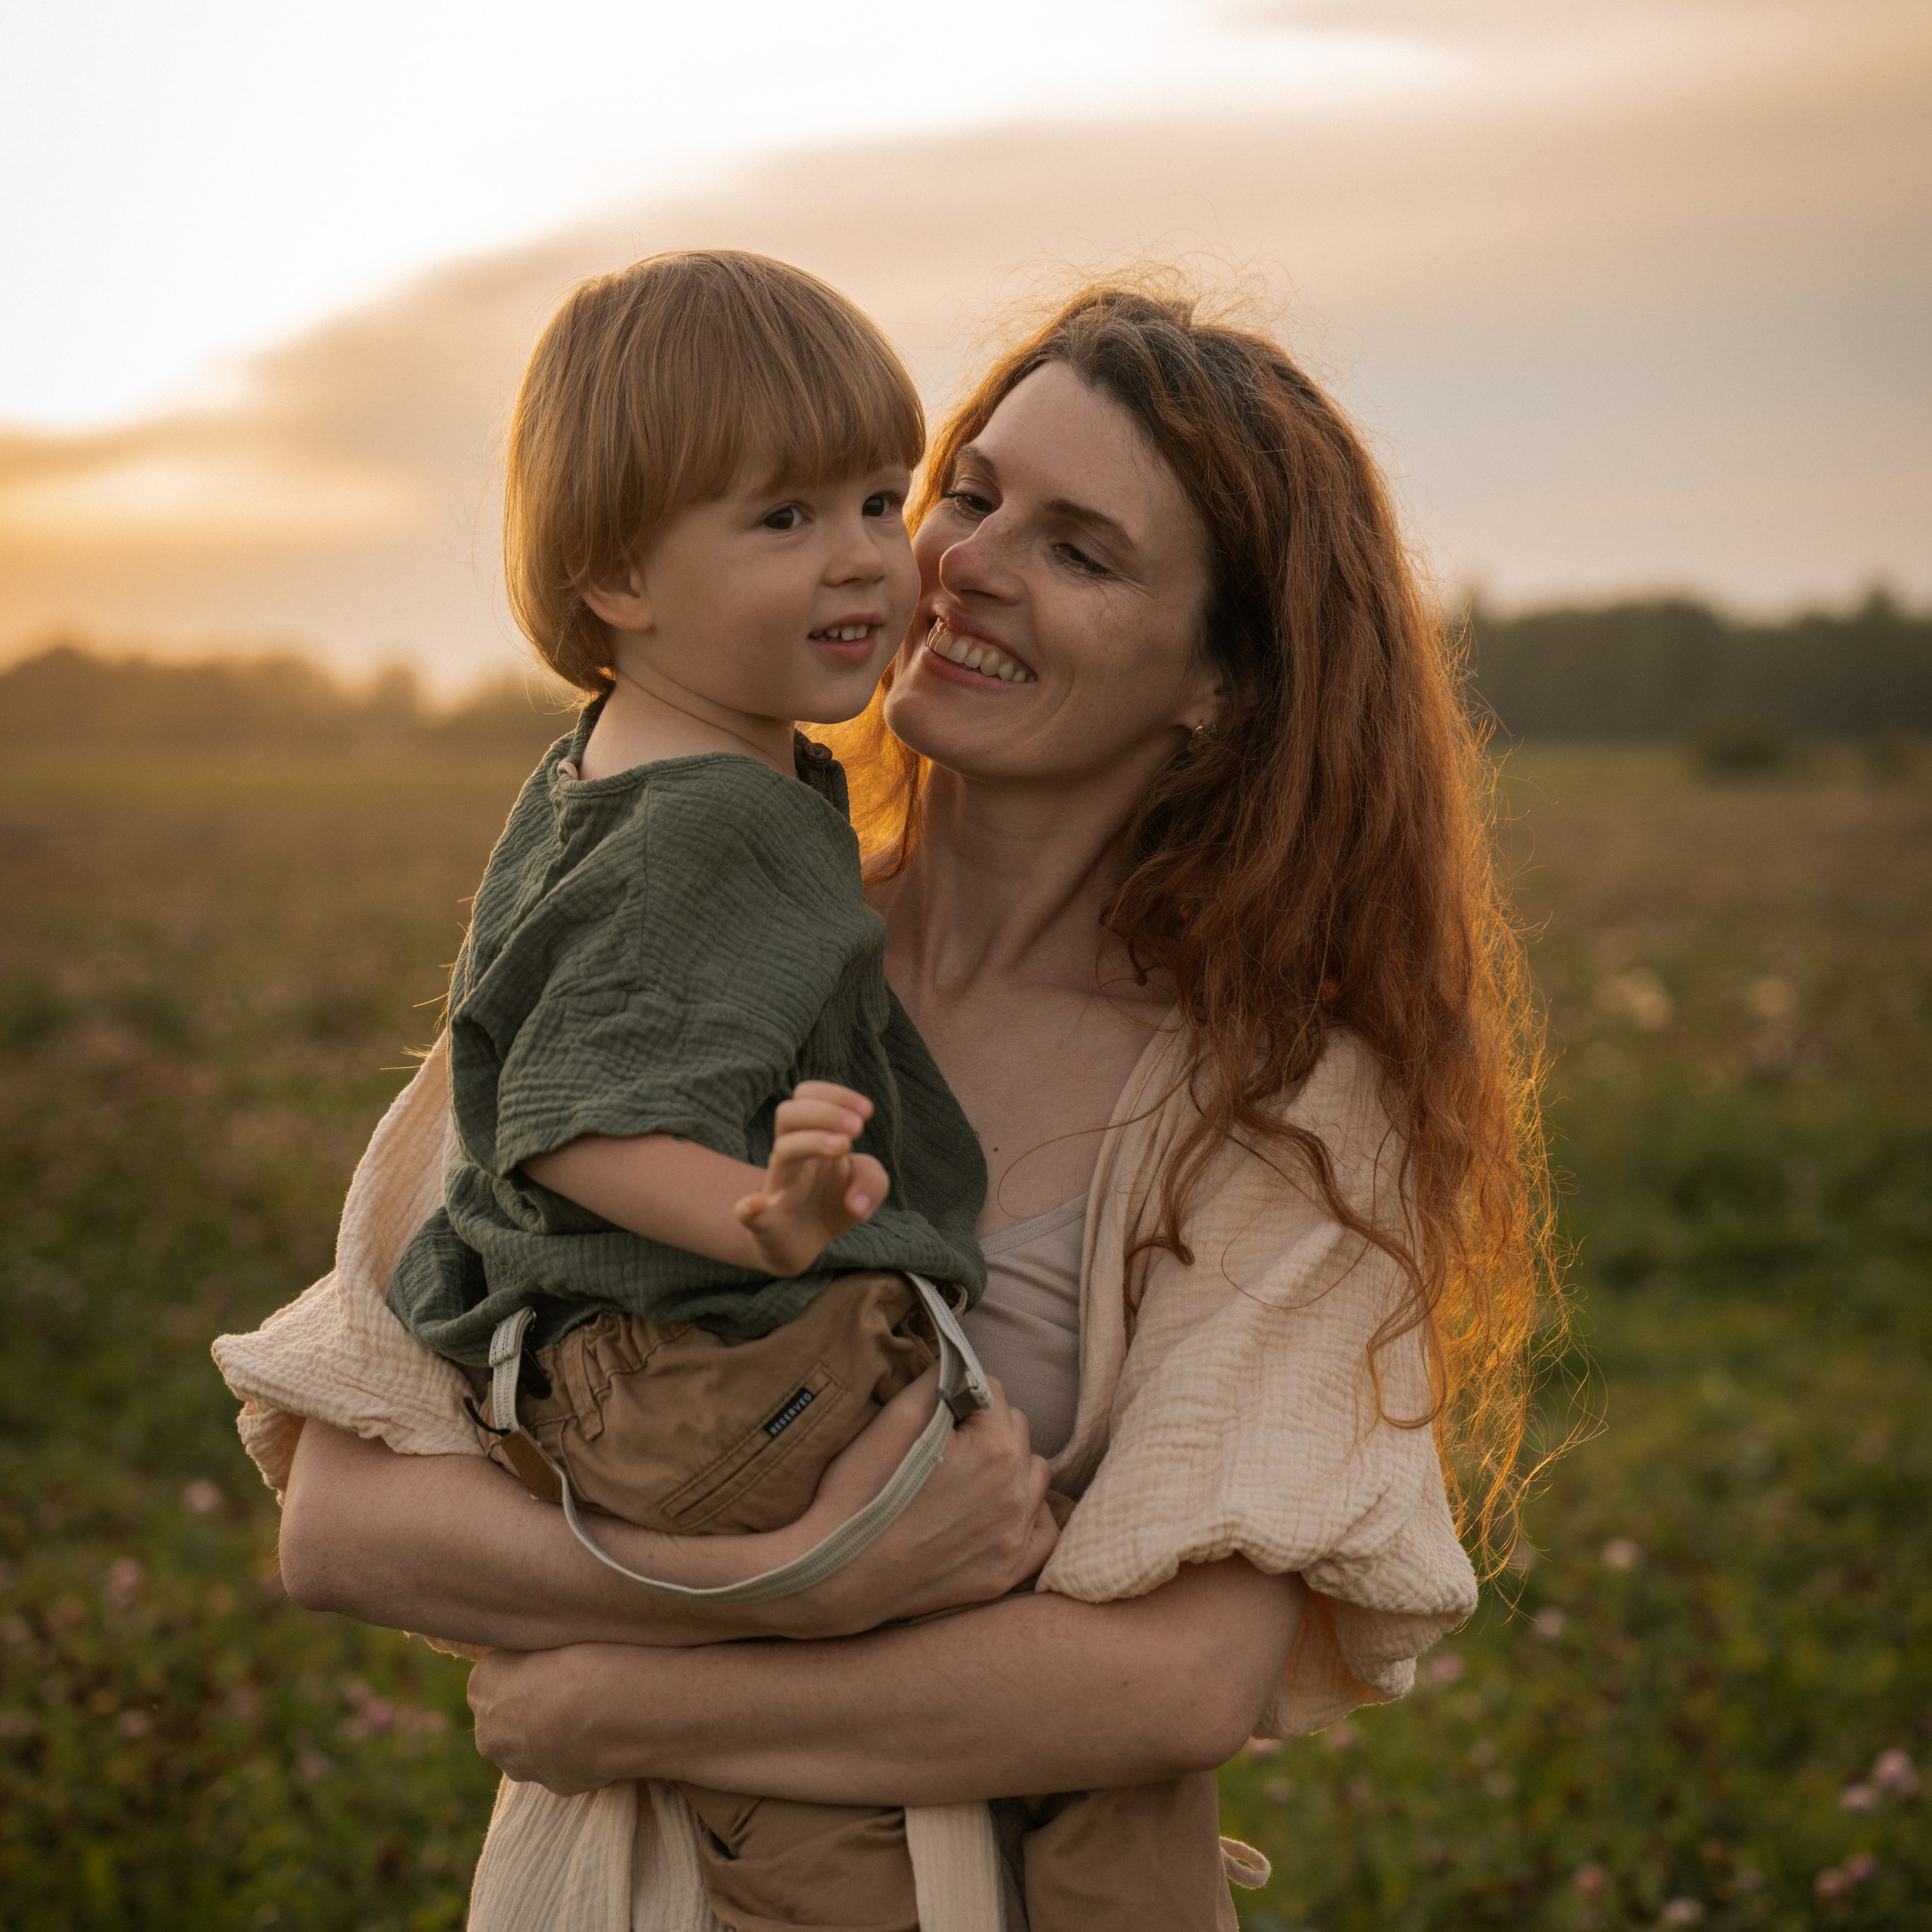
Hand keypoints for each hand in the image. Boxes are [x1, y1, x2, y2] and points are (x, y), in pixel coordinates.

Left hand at [468, 1643, 647, 1794]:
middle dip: (535, 1708)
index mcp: (482, 1684)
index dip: (530, 1666)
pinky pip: (565, 1765)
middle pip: (508, 1716)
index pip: (498, 1673)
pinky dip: (581, 1753)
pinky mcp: (552, 1787)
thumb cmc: (584, 1657)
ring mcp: (518, 1766)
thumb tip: (548, 1661)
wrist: (612, 1710)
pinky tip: (606, 1734)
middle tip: (575, 1688)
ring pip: (533, 1747)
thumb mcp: (552, 1636)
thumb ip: (537, 1654)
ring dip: (555, 1734)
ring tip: (595, 1712)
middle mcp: (489, 1731)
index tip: (556, 1660)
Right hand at [733, 1081, 889, 1276]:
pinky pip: (747, 1213)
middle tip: (858, 1128)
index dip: (836, 1095)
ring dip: (813, 1142)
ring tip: (844, 1147)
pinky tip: (757, 1203)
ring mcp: (777, 1188)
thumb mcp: (866, 1188)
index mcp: (810, 1138)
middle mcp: (790, 1156)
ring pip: (782, 1151)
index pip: (806, 1096)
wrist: (803, 1243)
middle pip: (788, 1113)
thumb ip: (872, 1183)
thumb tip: (855, 1202)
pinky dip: (748, 1207)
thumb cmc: (831, 1203)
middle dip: (825, 1112)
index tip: (867, 1111)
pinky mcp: (765, 1225)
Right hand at [783, 1367, 1060, 1636]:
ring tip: (963, 1479)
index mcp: (995, 1449)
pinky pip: (1043, 1532)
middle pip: (1017, 1431)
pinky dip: (1026, 1517)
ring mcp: (1014, 1539)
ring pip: (1033, 1476)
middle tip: (943, 1448)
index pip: (994, 1393)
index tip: (935, 1417)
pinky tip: (995, 1512)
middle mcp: (1015, 1494)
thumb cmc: (859, 1492)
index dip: (960, 1398)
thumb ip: (940, 1380)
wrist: (834, 1574)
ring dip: (1008, 1468)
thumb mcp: (894, 1418)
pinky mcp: (1006, 1574)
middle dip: (987, 1429)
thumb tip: (962, 1366)